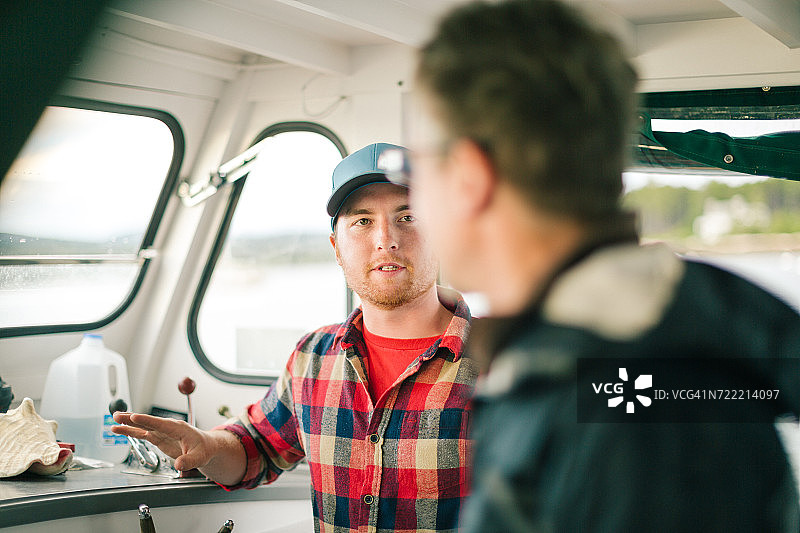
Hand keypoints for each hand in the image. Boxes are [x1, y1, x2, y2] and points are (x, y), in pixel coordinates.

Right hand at [113, 411, 246, 484]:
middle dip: (132, 419)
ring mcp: (162, 432)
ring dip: (128, 423)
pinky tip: (120, 430)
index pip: (160, 424)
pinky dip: (131, 431)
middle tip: (117, 416)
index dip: (147, 420)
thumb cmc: (204, 449)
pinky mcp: (159, 437)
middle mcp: (168, 427)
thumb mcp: (199, 457)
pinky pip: (142, 433)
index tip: (134, 417)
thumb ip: (189, 461)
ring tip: (114, 421)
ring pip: (142, 426)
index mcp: (178, 428)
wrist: (205, 446)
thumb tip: (178, 465)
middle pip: (147, 422)